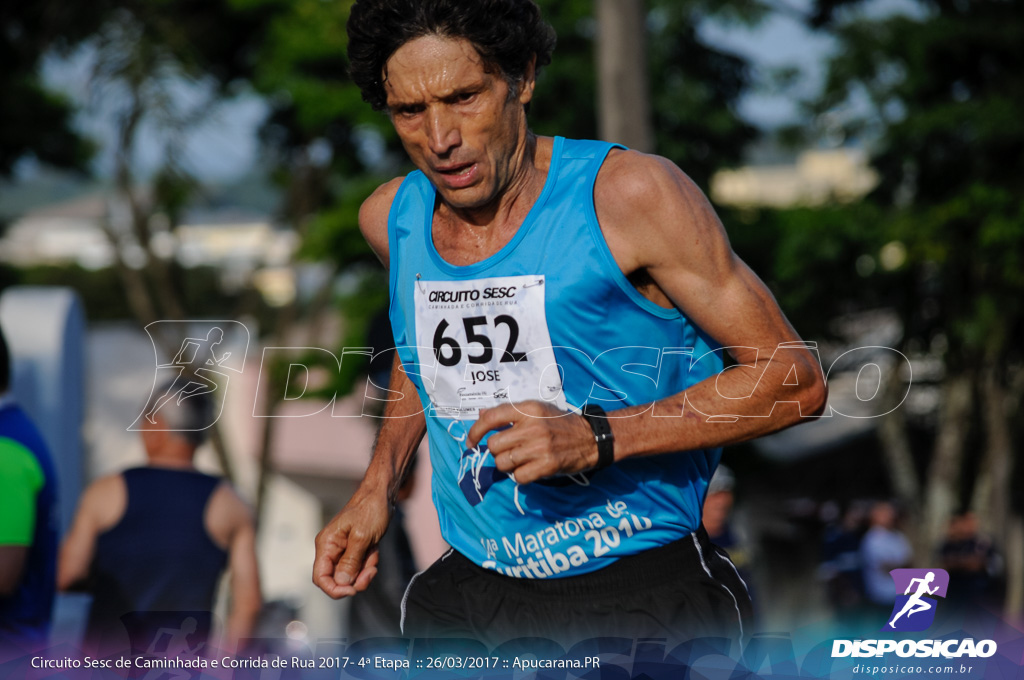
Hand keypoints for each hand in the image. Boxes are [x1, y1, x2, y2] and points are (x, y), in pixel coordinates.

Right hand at [313, 489, 391, 598]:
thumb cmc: (370, 509)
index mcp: (326, 544)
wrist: (382, 495)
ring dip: (364, 570)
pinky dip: (368, 563)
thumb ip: (351, 561)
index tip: (352, 590)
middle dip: (355, 580)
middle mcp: (331, 549)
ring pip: (350, 575)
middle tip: (371, 572)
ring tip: (374, 555)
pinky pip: (359, 566)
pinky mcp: (354, 550)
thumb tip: (342, 582)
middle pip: (337, 579)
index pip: (320, 578)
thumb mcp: (362, 536)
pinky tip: (375, 550)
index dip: (334, 589)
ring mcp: (342, 550)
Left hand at [467, 401, 599, 484]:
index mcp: (528, 409)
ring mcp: (540, 447)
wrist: (592, 438)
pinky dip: (520, 476)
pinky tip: (530, 469)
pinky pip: (518, 477)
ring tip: (520, 460)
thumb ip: (509, 413)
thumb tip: (481, 415)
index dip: (475, 431)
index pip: (491, 418)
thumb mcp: (537, 410)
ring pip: (503, 463)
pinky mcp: (547, 465)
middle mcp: (532, 426)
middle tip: (508, 451)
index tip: (471, 442)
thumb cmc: (561, 423)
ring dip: (507, 465)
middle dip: (496, 451)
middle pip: (494, 445)